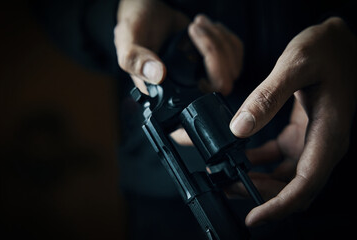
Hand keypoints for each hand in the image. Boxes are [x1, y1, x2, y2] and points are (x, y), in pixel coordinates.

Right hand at [114, 0, 242, 94]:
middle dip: (213, 51)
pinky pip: (235, 55)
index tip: (197, 74)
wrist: (150, 10)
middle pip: (221, 85)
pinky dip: (226, 37)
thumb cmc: (137, 28)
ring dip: (218, 40)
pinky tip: (208, 29)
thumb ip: (136, 60)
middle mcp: (187, 89)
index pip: (191, 112)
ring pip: (232, 70)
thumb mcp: (128, 42)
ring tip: (197, 24)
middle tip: (195, 29)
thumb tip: (158, 75)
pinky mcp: (216, 62)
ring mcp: (204, 76)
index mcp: (166, 94)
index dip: (203, 102)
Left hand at [229, 17, 356, 225]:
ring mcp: (312, 141)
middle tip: (227, 187)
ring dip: (257, 181)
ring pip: (285, 177)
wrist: (337, 41)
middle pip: (293, 187)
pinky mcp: (301, 134)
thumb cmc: (325, 50)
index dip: (280, 206)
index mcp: (329, 134)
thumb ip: (267, 97)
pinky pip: (279, 159)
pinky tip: (240, 156)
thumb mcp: (294, 66)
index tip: (255, 217)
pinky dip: (259, 163)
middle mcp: (323, 144)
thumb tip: (239, 128)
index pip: (306, 184)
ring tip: (227, 174)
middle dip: (261, 195)